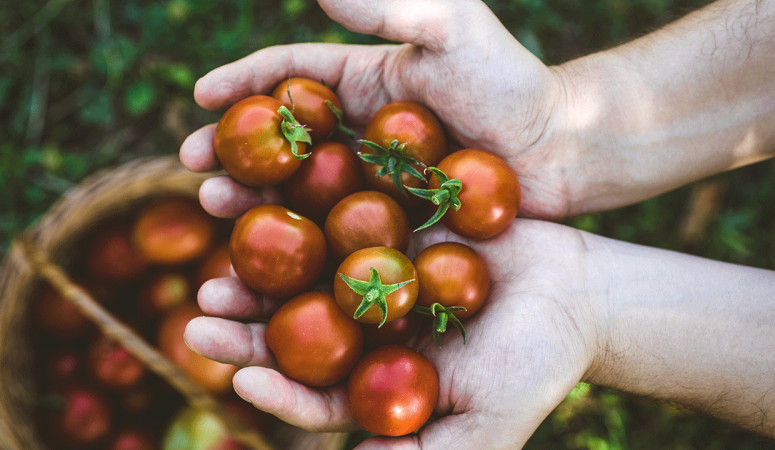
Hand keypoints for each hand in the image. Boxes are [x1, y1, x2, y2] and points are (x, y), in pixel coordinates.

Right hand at [180, 0, 571, 219]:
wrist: (563, 149)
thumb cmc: (512, 84)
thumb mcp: (451, 29)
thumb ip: (389, 7)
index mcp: (366, 81)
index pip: (289, 75)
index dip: (243, 83)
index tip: (200, 99)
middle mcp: (362, 130)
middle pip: (281, 138)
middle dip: (231, 150)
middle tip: (190, 171)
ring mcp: (375, 178)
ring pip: (299, 187)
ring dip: (253, 198)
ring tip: (214, 213)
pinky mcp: (394, 218)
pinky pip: (338, 228)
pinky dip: (301, 241)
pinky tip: (271, 258)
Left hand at [184, 218, 605, 448]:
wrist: (579, 292)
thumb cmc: (536, 365)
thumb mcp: (482, 428)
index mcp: (374, 379)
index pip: (311, 391)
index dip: (275, 386)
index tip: (242, 378)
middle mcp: (363, 326)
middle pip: (292, 327)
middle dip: (245, 322)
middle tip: (203, 308)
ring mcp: (373, 272)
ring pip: (305, 265)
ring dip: (262, 252)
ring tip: (221, 240)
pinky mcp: (390, 224)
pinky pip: (342, 212)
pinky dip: (308, 199)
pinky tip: (275, 181)